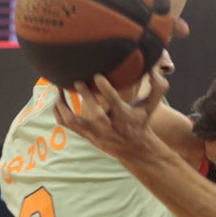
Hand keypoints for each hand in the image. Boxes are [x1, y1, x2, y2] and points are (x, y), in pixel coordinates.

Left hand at [54, 70, 169, 160]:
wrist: (134, 148)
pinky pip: (67, 124)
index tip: (97, 75)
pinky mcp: (85, 135)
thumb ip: (158, 86)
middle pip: (94, 114)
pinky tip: (57, 99)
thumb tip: (154, 68)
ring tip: (59, 88)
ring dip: (63, 105)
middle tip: (77, 81)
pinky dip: (58, 111)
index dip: (105, 89)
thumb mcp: (152, 105)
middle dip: (85, 97)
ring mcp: (95, 132)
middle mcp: (108, 126)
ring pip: (74, 121)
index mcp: (124, 116)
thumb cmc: (141, 120)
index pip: (114, 102)